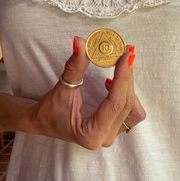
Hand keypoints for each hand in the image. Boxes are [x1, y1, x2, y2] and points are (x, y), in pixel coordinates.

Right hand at [29, 37, 145, 149]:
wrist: (45, 122)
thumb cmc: (50, 110)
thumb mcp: (62, 87)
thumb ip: (74, 66)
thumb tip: (80, 42)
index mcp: (91, 133)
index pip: (115, 102)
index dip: (123, 76)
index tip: (127, 55)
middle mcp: (105, 138)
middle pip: (126, 104)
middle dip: (128, 77)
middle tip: (126, 53)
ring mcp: (111, 135)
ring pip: (134, 110)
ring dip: (129, 87)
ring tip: (120, 68)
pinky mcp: (114, 129)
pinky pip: (131, 112)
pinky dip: (127, 96)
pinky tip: (114, 83)